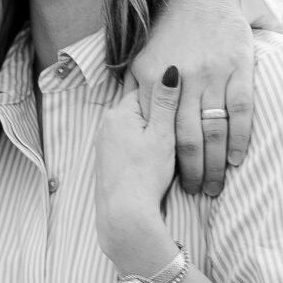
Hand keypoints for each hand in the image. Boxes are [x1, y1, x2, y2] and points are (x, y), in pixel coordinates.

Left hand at [96, 68, 181, 270]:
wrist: (125, 215)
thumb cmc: (145, 175)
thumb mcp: (162, 135)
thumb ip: (165, 101)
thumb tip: (169, 68)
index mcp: (120, 112)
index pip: (144, 87)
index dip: (163, 88)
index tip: (177, 84)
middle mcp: (107, 124)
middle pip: (137, 106)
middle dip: (156, 109)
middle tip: (176, 111)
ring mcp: (105, 143)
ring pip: (132, 125)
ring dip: (148, 128)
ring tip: (165, 136)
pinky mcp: (107, 160)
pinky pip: (126, 142)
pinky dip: (139, 144)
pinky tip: (150, 155)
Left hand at [128, 0, 254, 194]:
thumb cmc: (169, 28)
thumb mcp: (142, 55)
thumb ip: (135, 88)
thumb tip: (121, 117)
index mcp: (151, 76)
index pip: (157, 130)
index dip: (163, 159)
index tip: (164, 183)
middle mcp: (181, 77)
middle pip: (186, 137)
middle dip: (192, 171)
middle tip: (196, 192)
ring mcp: (211, 73)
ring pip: (213, 129)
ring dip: (214, 163)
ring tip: (214, 186)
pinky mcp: (237, 67)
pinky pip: (240, 110)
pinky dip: (239, 138)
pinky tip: (236, 159)